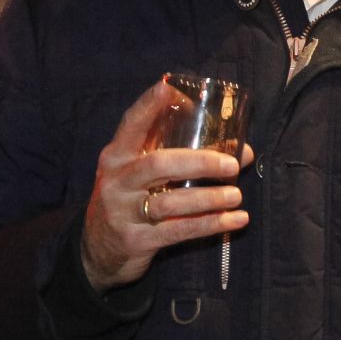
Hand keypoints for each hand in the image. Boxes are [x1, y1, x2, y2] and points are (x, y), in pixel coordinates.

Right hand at [81, 80, 251, 290]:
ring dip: (209, 199)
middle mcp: (117, 180)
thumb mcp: (139, 174)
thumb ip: (180, 158)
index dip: (150, 105)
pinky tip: (235, 220)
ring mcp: (124, 212)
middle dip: (200, 162)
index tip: (171, 89)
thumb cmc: (130, 199)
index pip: (131, 124)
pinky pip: (179, 231)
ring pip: (171, 202)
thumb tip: (243, 151)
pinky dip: (210, 225)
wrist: (97, 250)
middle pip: (159, 165)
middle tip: (231, 165)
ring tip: (236, 196)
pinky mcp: (136, 240)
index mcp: (117, 155)